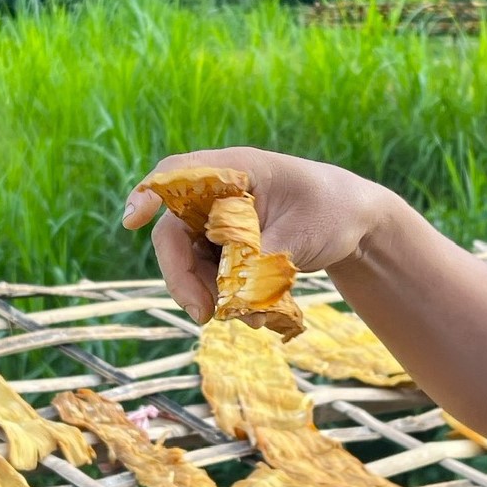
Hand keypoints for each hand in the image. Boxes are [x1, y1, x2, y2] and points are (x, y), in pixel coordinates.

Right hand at [122, 147, 394, 323]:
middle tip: (203, 313)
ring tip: (250, 316)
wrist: (354, 223)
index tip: (132, 221)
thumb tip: (228, 294)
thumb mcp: (299, 235)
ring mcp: (219, 222)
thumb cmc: (330, 212)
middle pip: (174, 233)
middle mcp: (218, 194)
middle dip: (182, 276)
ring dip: (208, 293)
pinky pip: (209, 275)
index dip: (149, 195)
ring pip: (189, 261)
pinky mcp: (226, 247)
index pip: (178, 175)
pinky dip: (224, 296)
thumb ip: (258, 259)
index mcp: (235, 170)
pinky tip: (254, 313)